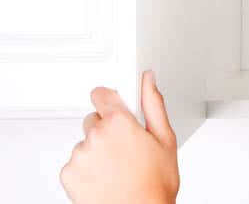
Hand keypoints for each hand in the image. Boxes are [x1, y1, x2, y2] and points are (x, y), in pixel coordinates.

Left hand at [60, 70, 180, 203]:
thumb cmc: (155, 182)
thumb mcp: (165, 138)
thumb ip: (153, 104)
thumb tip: (148, 80)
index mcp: (119, 122)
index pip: (102, 94)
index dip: (110, 98)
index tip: (116, 105)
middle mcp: (95, 135)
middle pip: (94, 120)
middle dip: (107, 129)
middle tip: (125, 147)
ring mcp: (80, 155)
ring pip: (86, 143)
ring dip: (97, 150)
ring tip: (117, 167)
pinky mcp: (69, 174)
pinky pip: (75, 163)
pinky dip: (87, 169)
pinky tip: (105, 177)